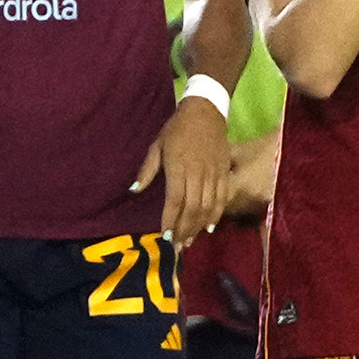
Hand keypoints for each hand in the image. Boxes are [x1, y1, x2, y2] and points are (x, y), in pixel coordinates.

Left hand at [141, 93, 230, 247]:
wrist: (206, 111)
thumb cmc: (177, 129)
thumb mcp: (157, 145)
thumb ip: (147, 170)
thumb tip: (134, 190)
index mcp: (178, 167)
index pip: (175, 200)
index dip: (170, 220)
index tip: (165, 236)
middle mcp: (197, 173)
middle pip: (192, 208)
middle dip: (184, 230)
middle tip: (177, 247)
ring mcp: (213, 174)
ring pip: (208, 207)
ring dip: (198, 227)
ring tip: (190, 241)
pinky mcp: (225, 172)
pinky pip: (223, 198)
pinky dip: (216, 215)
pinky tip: (209, 228)